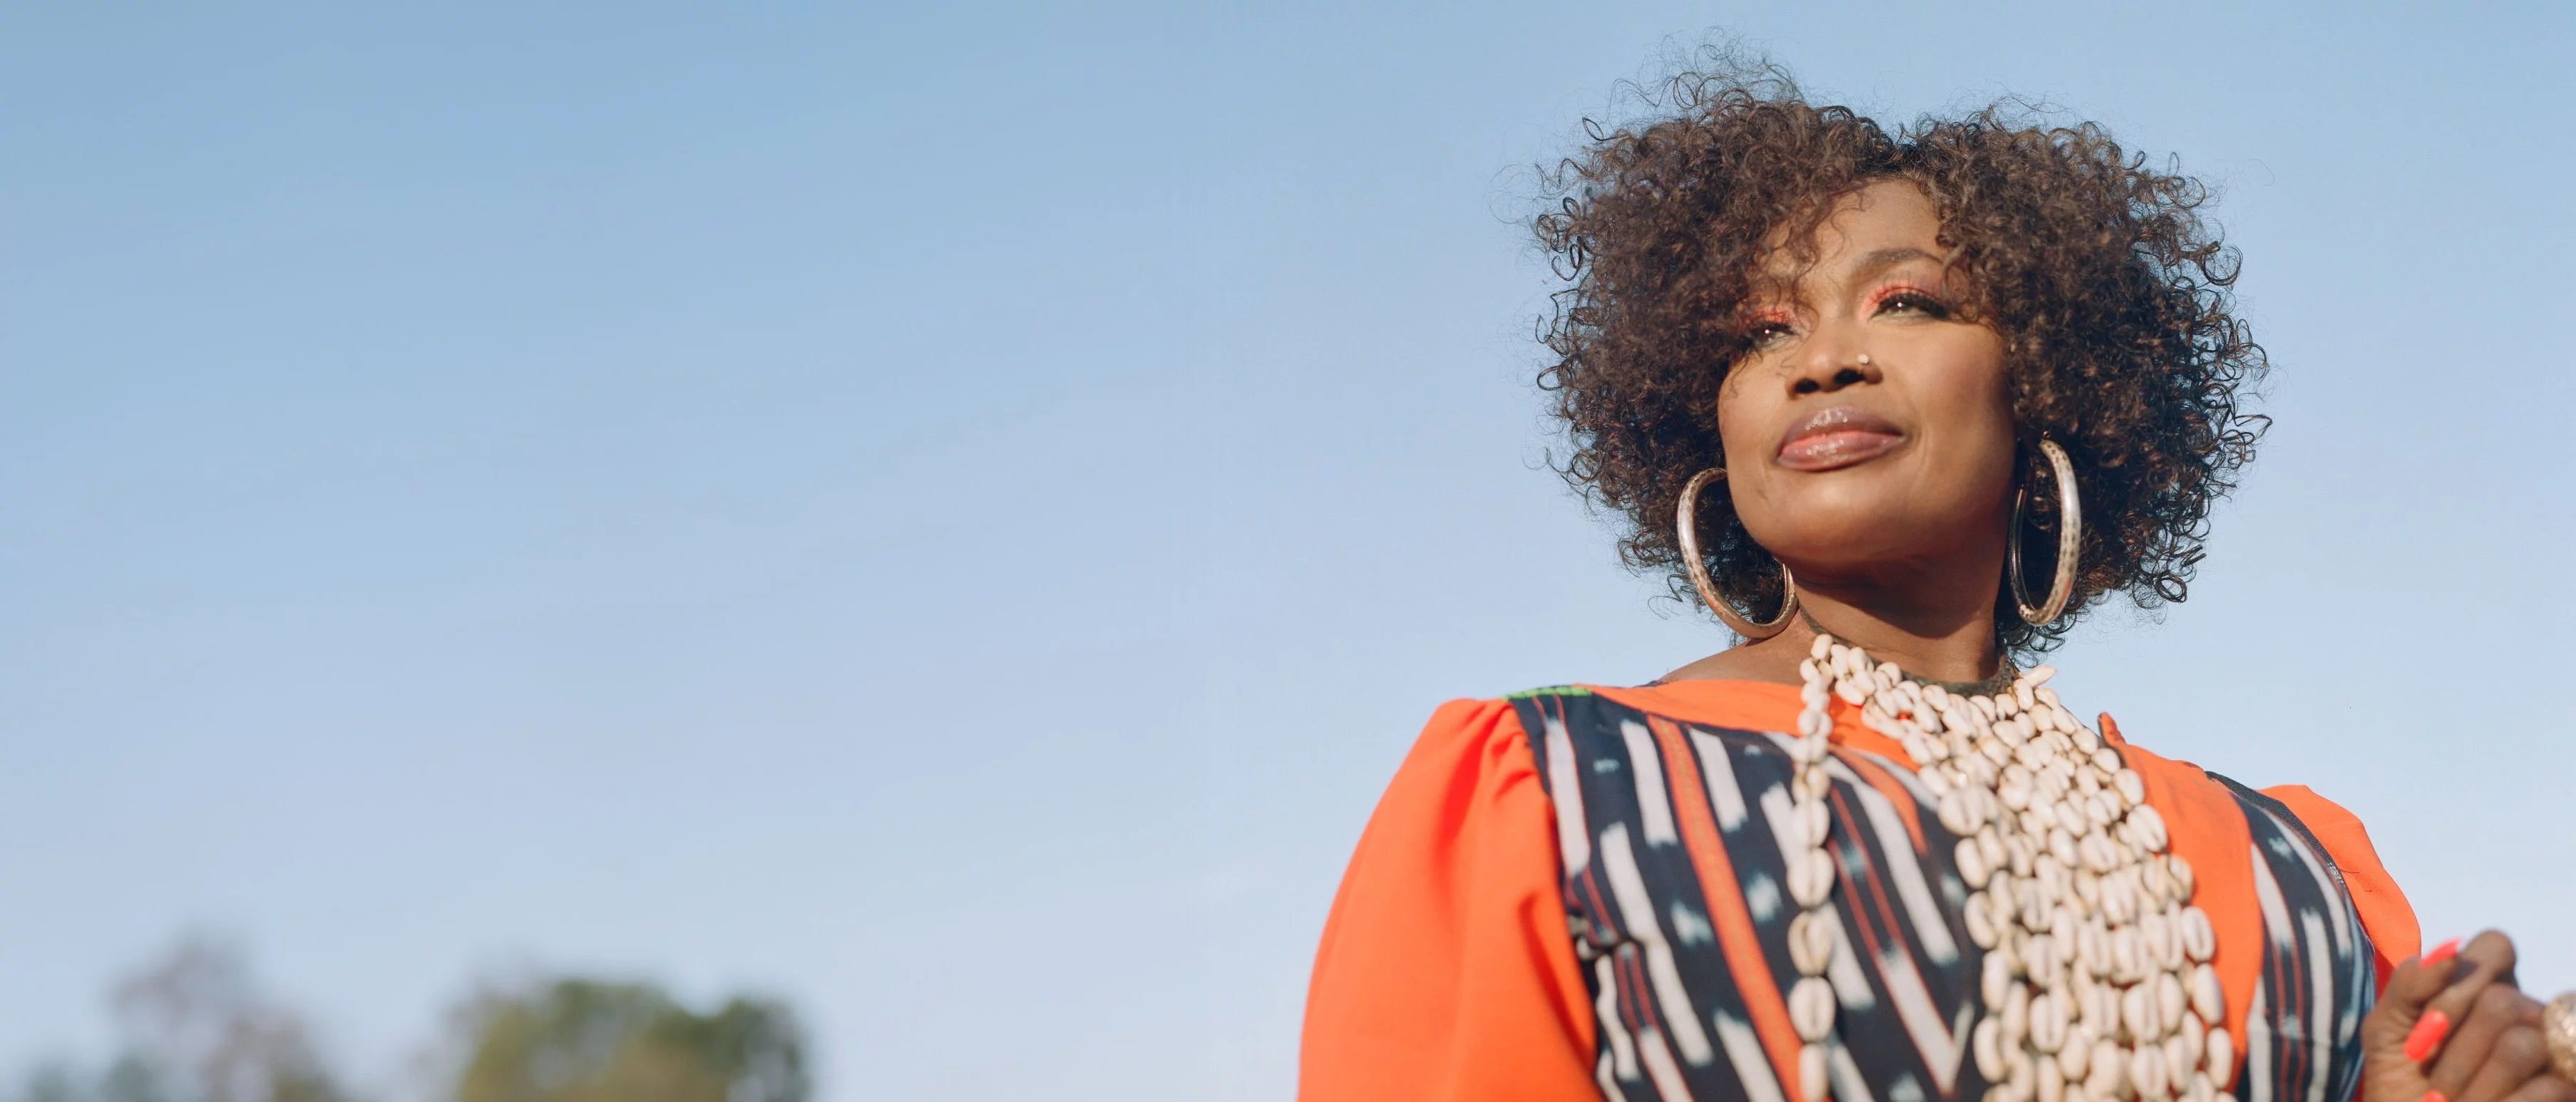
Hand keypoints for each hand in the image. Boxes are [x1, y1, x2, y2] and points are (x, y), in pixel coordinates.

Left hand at [2362, 931, 2570, 1101]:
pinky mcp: (2565, 1090)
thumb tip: (2450, 948)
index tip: (2426, 1023)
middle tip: (2428, 1072)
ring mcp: (2553, 1054)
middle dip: (2452, 1045)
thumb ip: (2410, 984)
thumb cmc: (2401, 1079)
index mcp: (2487, 987)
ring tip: (2445, 1099)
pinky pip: (2548, 1088)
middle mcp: (2528, 1015)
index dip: (2458, 984)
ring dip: (2467, 1079)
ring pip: (2523, 1044)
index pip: (2496, 946)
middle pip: (2502, 1001)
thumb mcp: (2387, 1029)